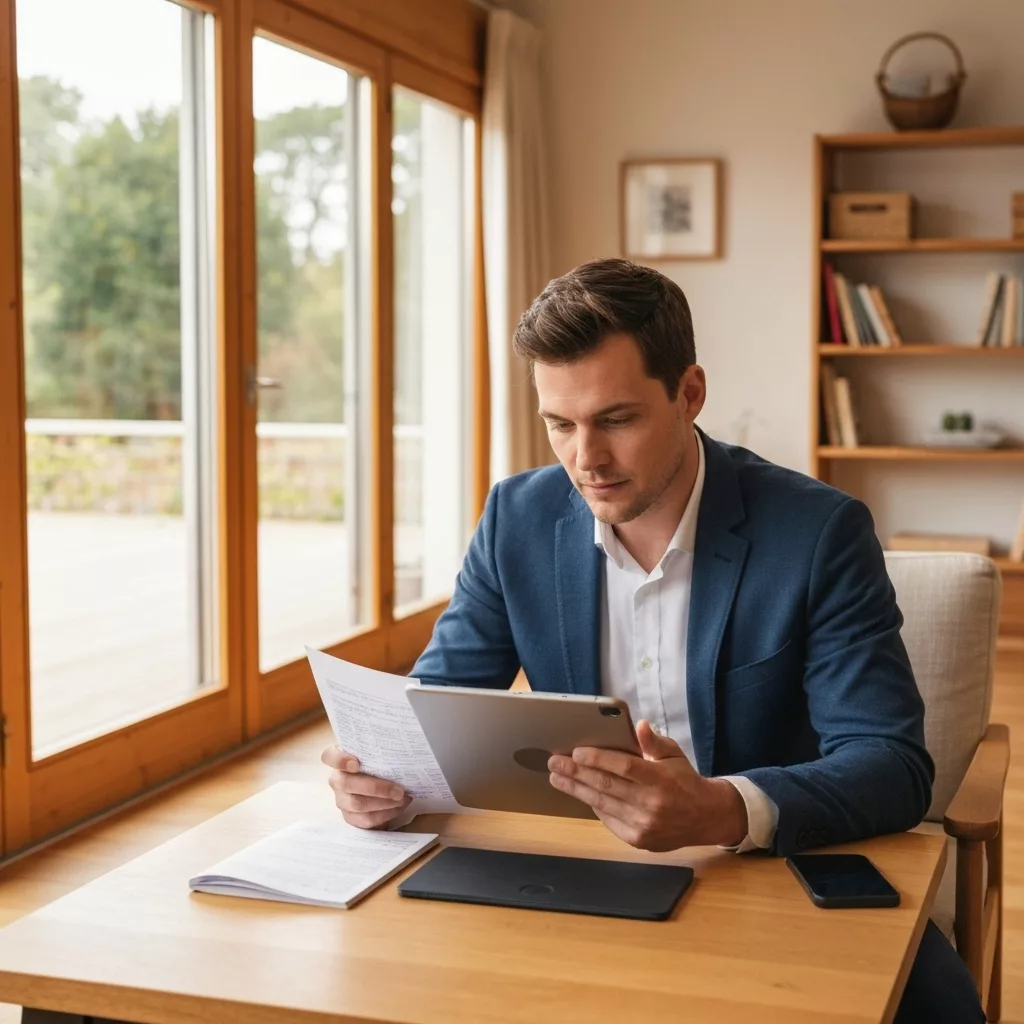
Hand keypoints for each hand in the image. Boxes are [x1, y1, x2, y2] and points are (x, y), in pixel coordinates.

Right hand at [321, 745, 411, 828]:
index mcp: (339, 758)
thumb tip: (399, 750)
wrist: (381, 781)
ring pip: (357, 804)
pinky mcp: (350, 816)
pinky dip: (385, 814)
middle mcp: (336, 779)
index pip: (329, 756)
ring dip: (384, 803)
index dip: (339, 760)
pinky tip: (399, 807)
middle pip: (346, 783)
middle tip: (399, 789)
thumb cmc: (378, 761)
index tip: (356, 764)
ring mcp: (341, 799)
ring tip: (403, 798)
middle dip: (375, 787)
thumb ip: (380, 749)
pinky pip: (365, 819)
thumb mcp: (377, 751)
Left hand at [547, 720, 747, 850]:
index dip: (599, 759)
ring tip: (558, 778)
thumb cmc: (685, 780)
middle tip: (555, 763)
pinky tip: (580, 793)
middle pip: (607, 786)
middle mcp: (652, 804)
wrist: (706, 818)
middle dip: (576, 773)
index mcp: (661, 779)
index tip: (576, 752)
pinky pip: (608, 820)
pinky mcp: (638, 839)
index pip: (625, 767)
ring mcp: (644, 824)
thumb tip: (638, 725)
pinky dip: (593, 805)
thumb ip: (653, 742)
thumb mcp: (674, 755)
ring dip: (577, 789)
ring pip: (602, 804)